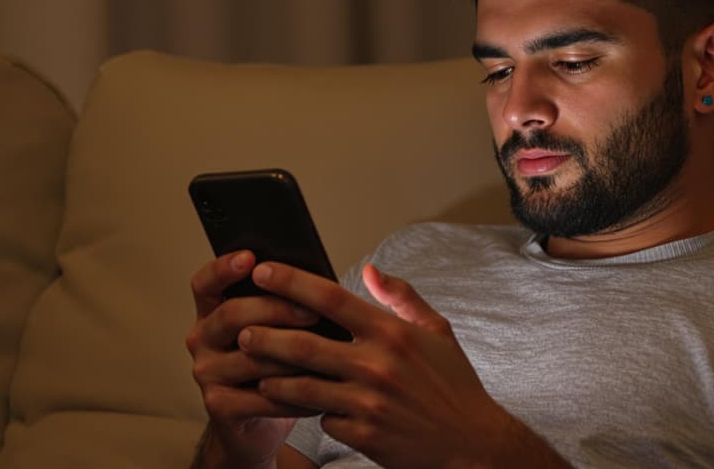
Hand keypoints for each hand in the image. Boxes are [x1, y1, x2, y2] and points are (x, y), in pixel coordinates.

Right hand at [185, 250, 321, 468]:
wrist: (259, 426)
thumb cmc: (275, 369)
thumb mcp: (274, 332)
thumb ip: (282, 305)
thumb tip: (318, 280)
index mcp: (211, 313)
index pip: (205, 283)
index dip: (223, 268)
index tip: (250, 257)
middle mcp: (202, 340)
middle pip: (231, 314)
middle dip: (275, 309)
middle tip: (312, 312)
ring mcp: (207, 374)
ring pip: (250, 356)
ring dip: (292, 355)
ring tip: (327, 353)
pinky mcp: (218, 406)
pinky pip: (261, 396)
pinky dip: (295, 394)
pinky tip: (320, 392)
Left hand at [238, 262, 549, 468]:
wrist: (472, 445)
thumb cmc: (454, 385)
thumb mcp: (438, 331)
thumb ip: (401, 297)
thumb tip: (369, 269)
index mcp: (392, 332)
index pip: (330, 298)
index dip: (291, 282)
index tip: (263, 271)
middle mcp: (377, 364)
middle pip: (303, 344)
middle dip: (264, 336)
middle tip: (241, 329)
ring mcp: (368, 403)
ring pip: (301, 387)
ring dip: (272, 379)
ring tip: (256, 370)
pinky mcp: (364, 436)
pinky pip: (323, 420)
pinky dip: (312, 413)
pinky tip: (300, 408)